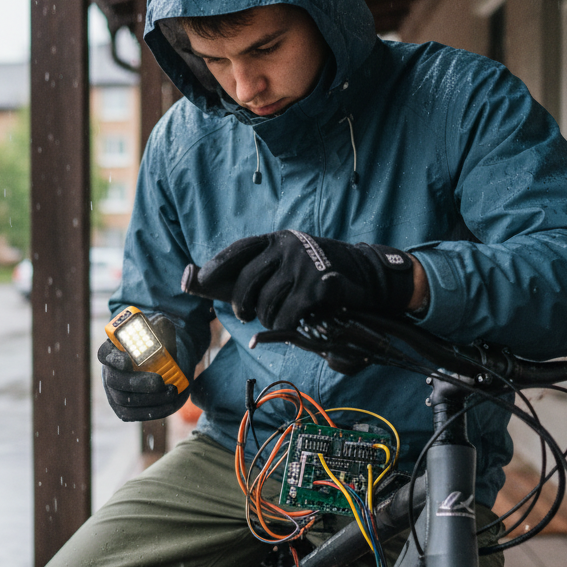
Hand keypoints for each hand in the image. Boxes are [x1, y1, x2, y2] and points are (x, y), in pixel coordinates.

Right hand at [98, 313, 189, 421]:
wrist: (158, 366)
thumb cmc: (155, 345)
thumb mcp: (158, 330)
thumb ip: (160, 325)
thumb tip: (161, 325)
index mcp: (112, 351)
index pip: (105, 354)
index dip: (113, 359)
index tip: (128, 361)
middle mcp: (109, 373)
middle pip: (115, 381)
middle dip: (137, 383)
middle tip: (159, 381)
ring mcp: (114, 393)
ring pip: (125, 401)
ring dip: (149, 398)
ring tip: (171, 391)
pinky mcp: (123, 409)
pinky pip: (133, 414)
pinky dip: (152, 410)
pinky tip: (169, 402)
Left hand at [185, 230, 415, 328]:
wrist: (367, 276)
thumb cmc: (318, 274)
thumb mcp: (290, 262)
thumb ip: (260, 272)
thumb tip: (210, 282)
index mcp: (278, 240)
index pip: (240, 249)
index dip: (217, 265)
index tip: (199, 278)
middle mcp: (288, 247)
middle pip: (247, 281)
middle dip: (241, 303)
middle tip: (244, 314)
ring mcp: (304, 264)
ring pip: (266, 302)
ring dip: (268, 318)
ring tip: (277, 318)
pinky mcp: (318, 285)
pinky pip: (287, 315)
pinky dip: (284, 326)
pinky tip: (291, 324)